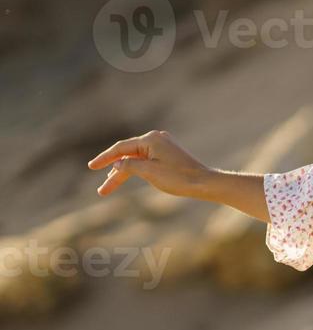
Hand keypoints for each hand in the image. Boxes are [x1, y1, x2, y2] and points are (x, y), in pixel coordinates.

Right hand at [87, 129, 211, 198]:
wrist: (205, 183)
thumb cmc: (178, 178)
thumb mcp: (148, 172)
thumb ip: (129, 165)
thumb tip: (118, 163)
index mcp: (151, 139)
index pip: (120, 148)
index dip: (104, 159)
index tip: (91, 167)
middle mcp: (156, 138)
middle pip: (127, 155)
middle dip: (113, 172)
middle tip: (102, 190)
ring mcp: (163, 145)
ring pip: (135, 159)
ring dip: (123, 173)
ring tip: (108, 188)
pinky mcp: (168, 154)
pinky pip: (145, 160)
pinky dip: (135, 170)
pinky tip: (125, 177)